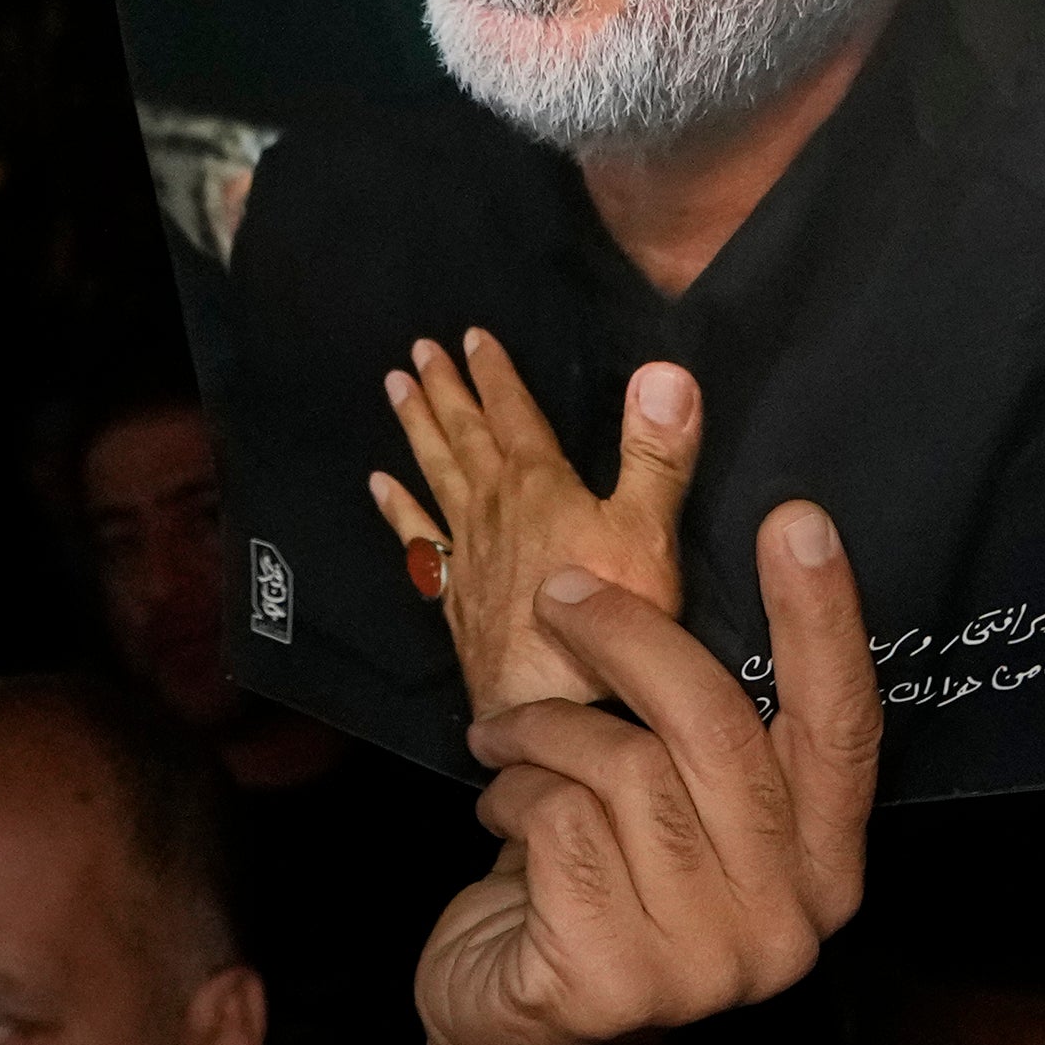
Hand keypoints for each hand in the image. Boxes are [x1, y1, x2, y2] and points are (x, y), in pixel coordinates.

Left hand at [366, 337, 694, 710]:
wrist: (556, 708)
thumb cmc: (611, 620)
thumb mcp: (648, 532)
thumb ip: (656, 454)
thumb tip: (665, 372)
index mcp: (540, 486)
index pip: (514, 414)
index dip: (495, 373)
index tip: (472, 336)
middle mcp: (494, 510)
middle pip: (465, 437)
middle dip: (445, 391)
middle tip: (418, 350)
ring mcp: (467, 555)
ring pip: (435, 475)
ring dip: (417, 430)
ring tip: (395, 390)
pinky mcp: (455, 597)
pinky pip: (417, 539)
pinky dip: (398, 509)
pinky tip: (379, 487)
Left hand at [416, 500, 878, 1044]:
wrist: (518, 1034)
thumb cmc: (597, 884)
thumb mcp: (675, 809)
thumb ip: (704, 731)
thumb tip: (680, 582)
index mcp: (825, 869)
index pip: (845, 728)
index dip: (823, 620)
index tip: (797, 517)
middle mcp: (788, 924)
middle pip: (715, 727)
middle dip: (626, 638)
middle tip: (559, 594)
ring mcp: (706, 965)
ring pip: (622, 768)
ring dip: (543, 732)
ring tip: (507, 744)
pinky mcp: (613, 983)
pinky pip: (557, 824)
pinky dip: (511, 798)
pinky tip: (502, 818)